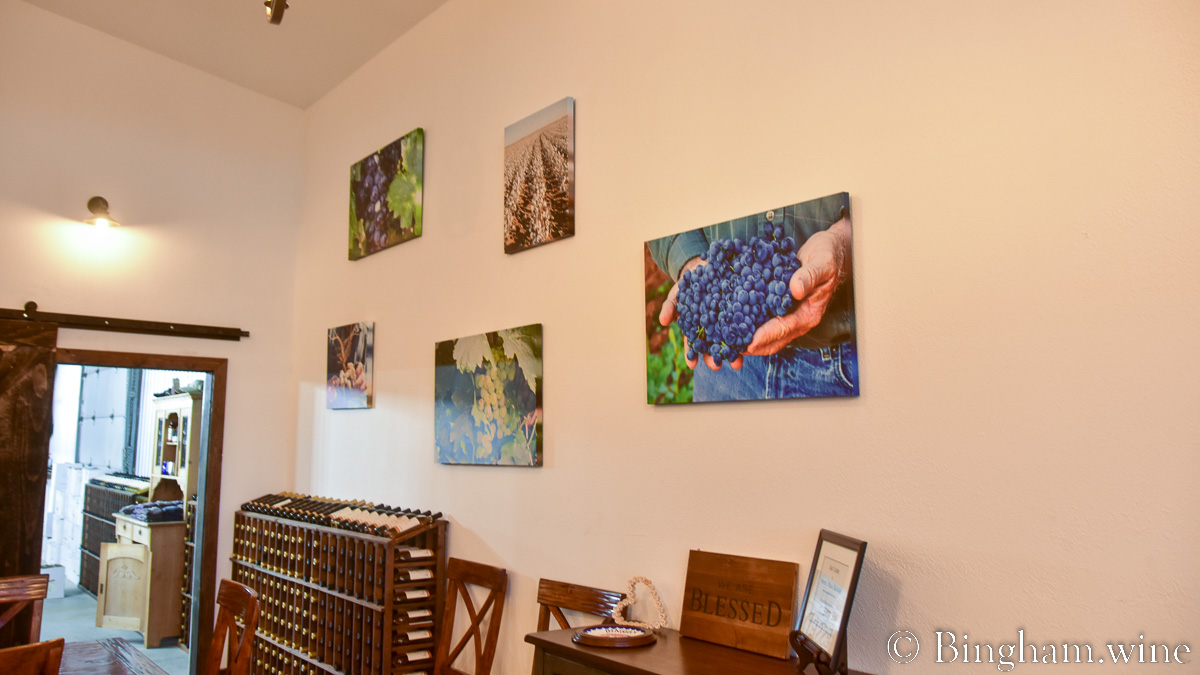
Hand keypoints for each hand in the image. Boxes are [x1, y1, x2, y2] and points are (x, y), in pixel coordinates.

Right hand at [658, 257, 743, 370]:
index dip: (691, 354)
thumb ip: (670, 307)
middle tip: (717, 367)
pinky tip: (750, 341)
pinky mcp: (738, 311)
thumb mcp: (676, 295)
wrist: (704, 269)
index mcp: (696, 329)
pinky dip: (746, 332)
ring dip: (733, 352)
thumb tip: (663, 321)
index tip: (692, 365)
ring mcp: (726, 321)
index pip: (693, 344)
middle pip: (713, 346)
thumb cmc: (687, 286)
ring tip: (737, 363)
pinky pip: (742, 322)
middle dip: (714, 358)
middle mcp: (712, 329)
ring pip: (729, 339)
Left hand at [744, 217, 851, 355]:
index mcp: (810, 312)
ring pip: (770, 338)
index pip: (785, 327)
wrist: (829, 254)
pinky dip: (752, 328)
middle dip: (753, 346)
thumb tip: (794, 290)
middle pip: (775, 341)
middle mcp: (800, 320)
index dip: (766, 335)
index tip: (749, 340)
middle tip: (731, 346)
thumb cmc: (826, 257)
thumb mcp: (821, 263)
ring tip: (730, 340)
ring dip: (750, 341)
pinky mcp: (784, 312)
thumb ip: (808, 276)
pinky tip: (736, 324)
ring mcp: (792, 318)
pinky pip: (767, 325)